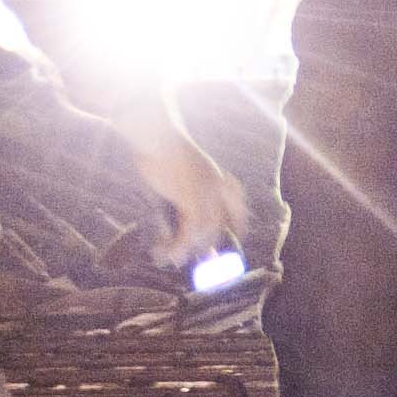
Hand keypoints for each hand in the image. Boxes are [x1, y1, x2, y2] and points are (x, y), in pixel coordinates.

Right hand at [127, 122, 250, 268]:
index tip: (237, 236)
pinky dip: (177, 245)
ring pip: (203, 233)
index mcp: (218, 177)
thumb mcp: (178, 175)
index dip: (239, 223)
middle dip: (209, 246)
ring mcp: (207, 194)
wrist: (157, 135)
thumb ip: (181, 199)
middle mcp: (218, 187)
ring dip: (186, 249)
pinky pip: (188, 232)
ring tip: (172, 257)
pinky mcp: (191, 200)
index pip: (238, 205)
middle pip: (220, 225)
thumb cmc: (161, 150)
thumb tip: (178, 225)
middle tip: (200, 261)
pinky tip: (166, 250)